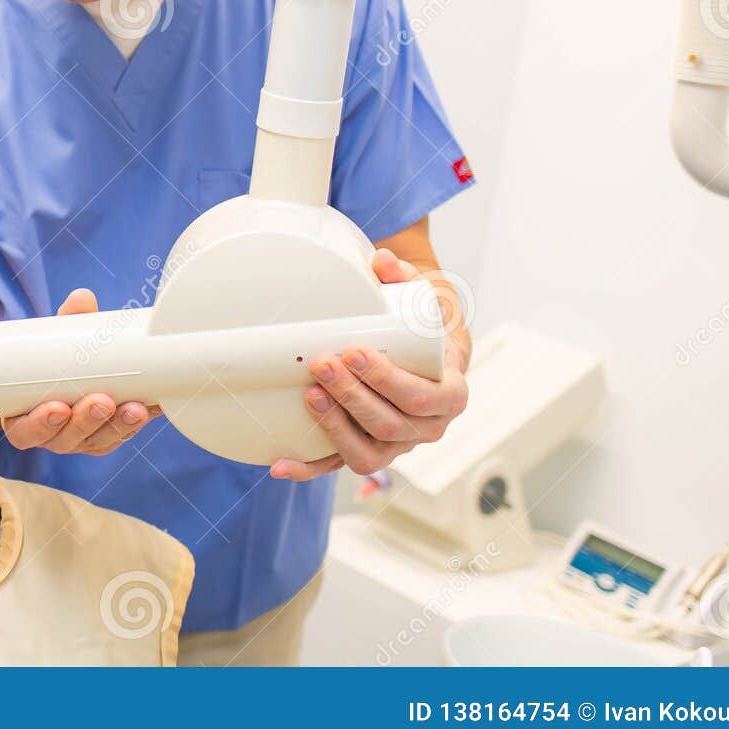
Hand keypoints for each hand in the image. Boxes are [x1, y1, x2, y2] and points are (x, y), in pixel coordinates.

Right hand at [0, 288, 160, 454]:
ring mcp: (80, 440)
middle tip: (101, 401)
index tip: (57, 408)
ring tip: (134, 407)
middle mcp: (51, 436)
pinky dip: (137, 423)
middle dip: (86, 423)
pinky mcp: (106, 437)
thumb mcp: (51, 340)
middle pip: (66, 440)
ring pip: (97, 442)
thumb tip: (82, 298)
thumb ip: (67, 320)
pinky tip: (152, 408)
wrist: (64, 372)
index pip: (26, 434)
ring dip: (117, 426)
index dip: (40, 426)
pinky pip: (122, 436)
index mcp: (23, 420)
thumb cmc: (48, 361)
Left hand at [270, 248, 470, 481]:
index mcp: (450, 394)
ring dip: (335, 428)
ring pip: (368, 454)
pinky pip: (337, 467)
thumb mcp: (427, 299)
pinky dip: (308, 469)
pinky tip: (279, 463)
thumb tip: (380, 260)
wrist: (430, 356)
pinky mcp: (367, 451)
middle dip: (353, 397)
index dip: (388, 380)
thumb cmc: (427, 328)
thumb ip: (405, 277)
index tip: (355, 352)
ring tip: (308, 395)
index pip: (423, 398)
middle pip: (391, 425)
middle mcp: (426, 427)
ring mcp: (396, 446)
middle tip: (322, 364)